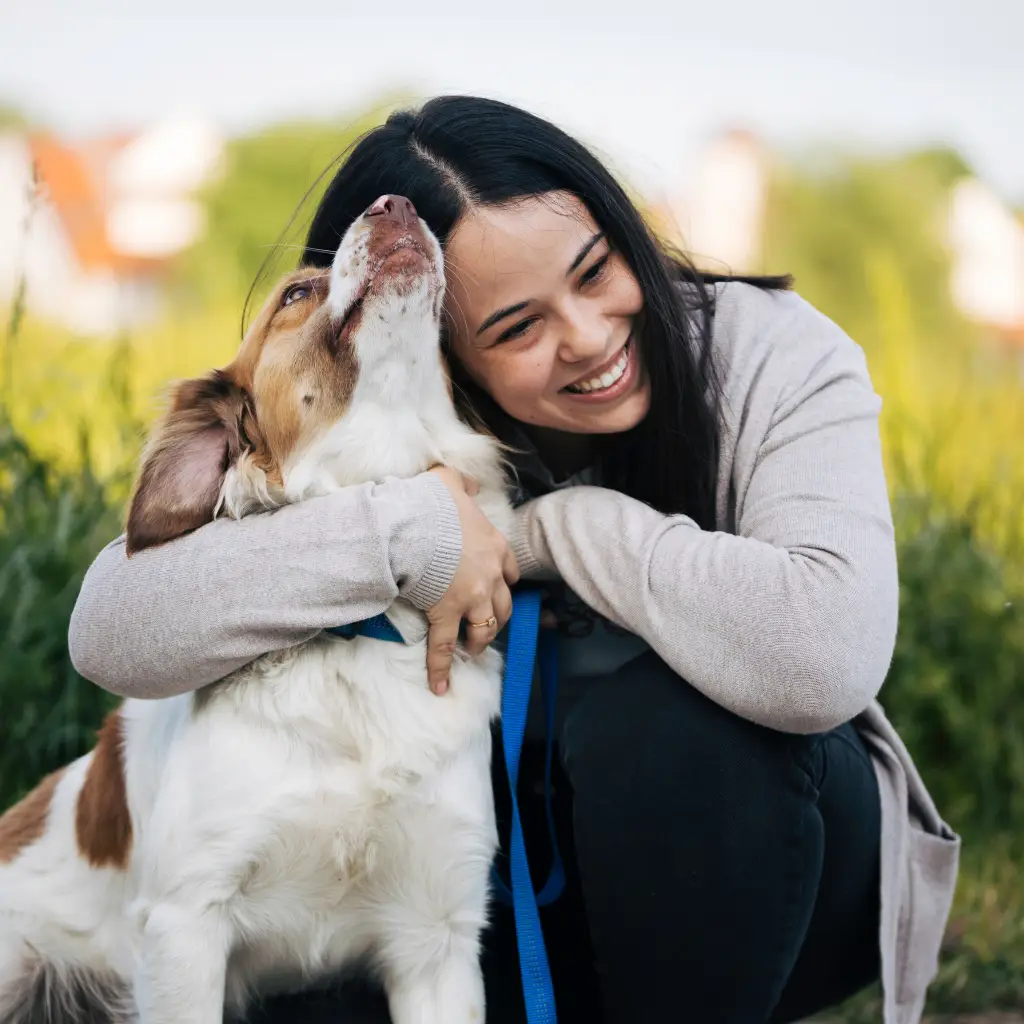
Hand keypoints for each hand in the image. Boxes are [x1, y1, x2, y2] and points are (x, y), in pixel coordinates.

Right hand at [425, 466, 518, 694]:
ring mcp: (470, 597)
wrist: (414, 524)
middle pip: (503, 604)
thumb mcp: (451, 482)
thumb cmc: (431, 502)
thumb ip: (463, 484)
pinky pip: (444, 647)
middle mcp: (490, 576)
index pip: (511, 570)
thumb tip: (469, 482)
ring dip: (480, 641)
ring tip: (473, 651)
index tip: (501, 587)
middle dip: (497, 616)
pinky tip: (441, 686)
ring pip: (484, 628)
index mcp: (494, 546)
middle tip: (488, 624)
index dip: (506, 581)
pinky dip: (442, 669)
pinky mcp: (446, 613)